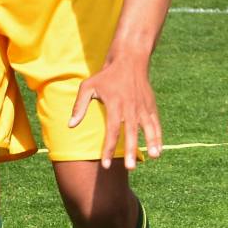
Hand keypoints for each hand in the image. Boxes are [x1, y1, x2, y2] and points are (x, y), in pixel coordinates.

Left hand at [69, 49, 162, 168]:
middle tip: (130, 167)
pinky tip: (158, 150)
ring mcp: (142, 106)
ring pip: (148, 128)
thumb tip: (70, 125)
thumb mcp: (88, 86)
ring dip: (151, 143)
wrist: (129, 60)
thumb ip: (79, 106)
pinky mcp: (150, 105)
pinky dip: (158, 136)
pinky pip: (155, 123)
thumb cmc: (106, 76)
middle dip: (131, 150)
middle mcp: (130, 107)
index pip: (112, 131)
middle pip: (131, 132)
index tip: (106, 165)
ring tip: (154, 157)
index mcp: (115, 104)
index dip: (108, 149)